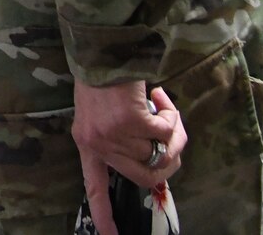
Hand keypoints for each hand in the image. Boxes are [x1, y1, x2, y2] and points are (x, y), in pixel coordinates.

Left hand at [74, 81, 185, 234]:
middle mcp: (98, 143)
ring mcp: (114, 134)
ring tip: (163, 106)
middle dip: (171, 161)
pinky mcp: (132, 121)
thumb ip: (118, 138)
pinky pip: (166, 132)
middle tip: (175, 137)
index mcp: (87, 143)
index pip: (94, 187)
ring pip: (162, 152)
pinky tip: (158, 96)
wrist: (100, 48)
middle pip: (146, 176)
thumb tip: (154, 159)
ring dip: (173, 130)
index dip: (104, 214)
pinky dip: (171, 115)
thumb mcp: (99, 113)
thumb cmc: (102, 77)